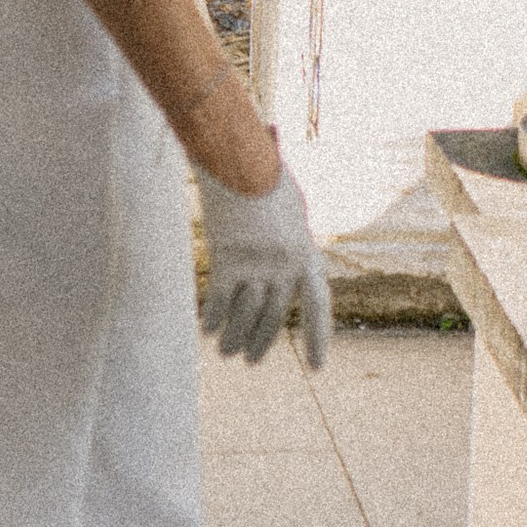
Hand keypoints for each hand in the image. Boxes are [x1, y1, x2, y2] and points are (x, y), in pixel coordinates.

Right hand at [195, 160, 331, 369]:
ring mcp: (257, 263)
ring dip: (235, 337)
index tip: (318, 367)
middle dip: (261, 342)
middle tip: (250, 361)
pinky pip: (220, 301)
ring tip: (227, 352)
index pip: (318, 304)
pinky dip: (213, 318)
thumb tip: (300, 267)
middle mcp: (286, 263)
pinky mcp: (227, 259)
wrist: (239, 159)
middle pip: (275, 316)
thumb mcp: (295, 207)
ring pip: (246, 314)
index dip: (318, 337)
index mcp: (307, 251)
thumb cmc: (267, 177)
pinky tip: (208, 330)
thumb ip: (298, 240)